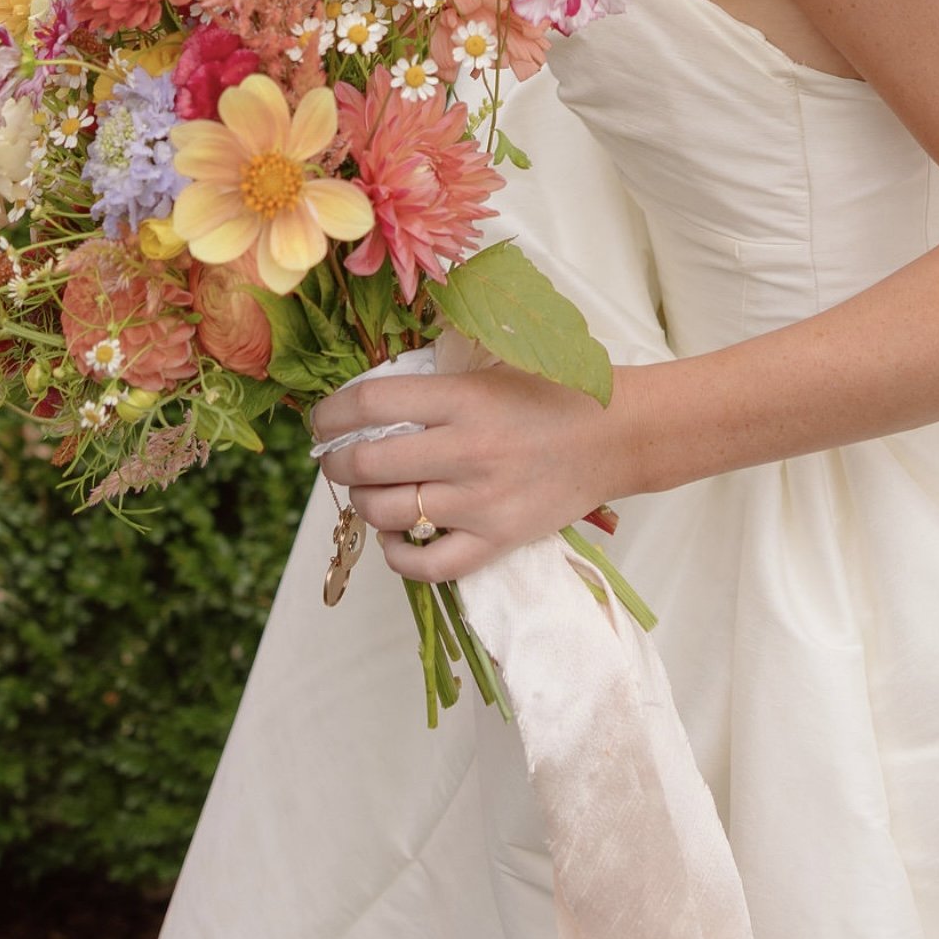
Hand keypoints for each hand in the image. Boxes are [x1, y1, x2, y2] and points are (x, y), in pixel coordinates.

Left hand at [312, 363, 635, 579]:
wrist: (616, 436)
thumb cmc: (549, 398)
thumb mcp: (486, 373)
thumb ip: (430, 388)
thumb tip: (360, 407)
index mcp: (463, 399)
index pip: (370, 404)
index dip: (330, 414)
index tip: (322, 421)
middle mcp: (468, 451)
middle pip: (367, 464)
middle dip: (338, 463)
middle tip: (339, 460)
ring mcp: (482, 503)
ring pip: (387, 513)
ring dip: (364, 504)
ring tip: (372, 493)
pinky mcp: (498, 541)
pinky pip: (428, 565)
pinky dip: (398, 556)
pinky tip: (397, 538)